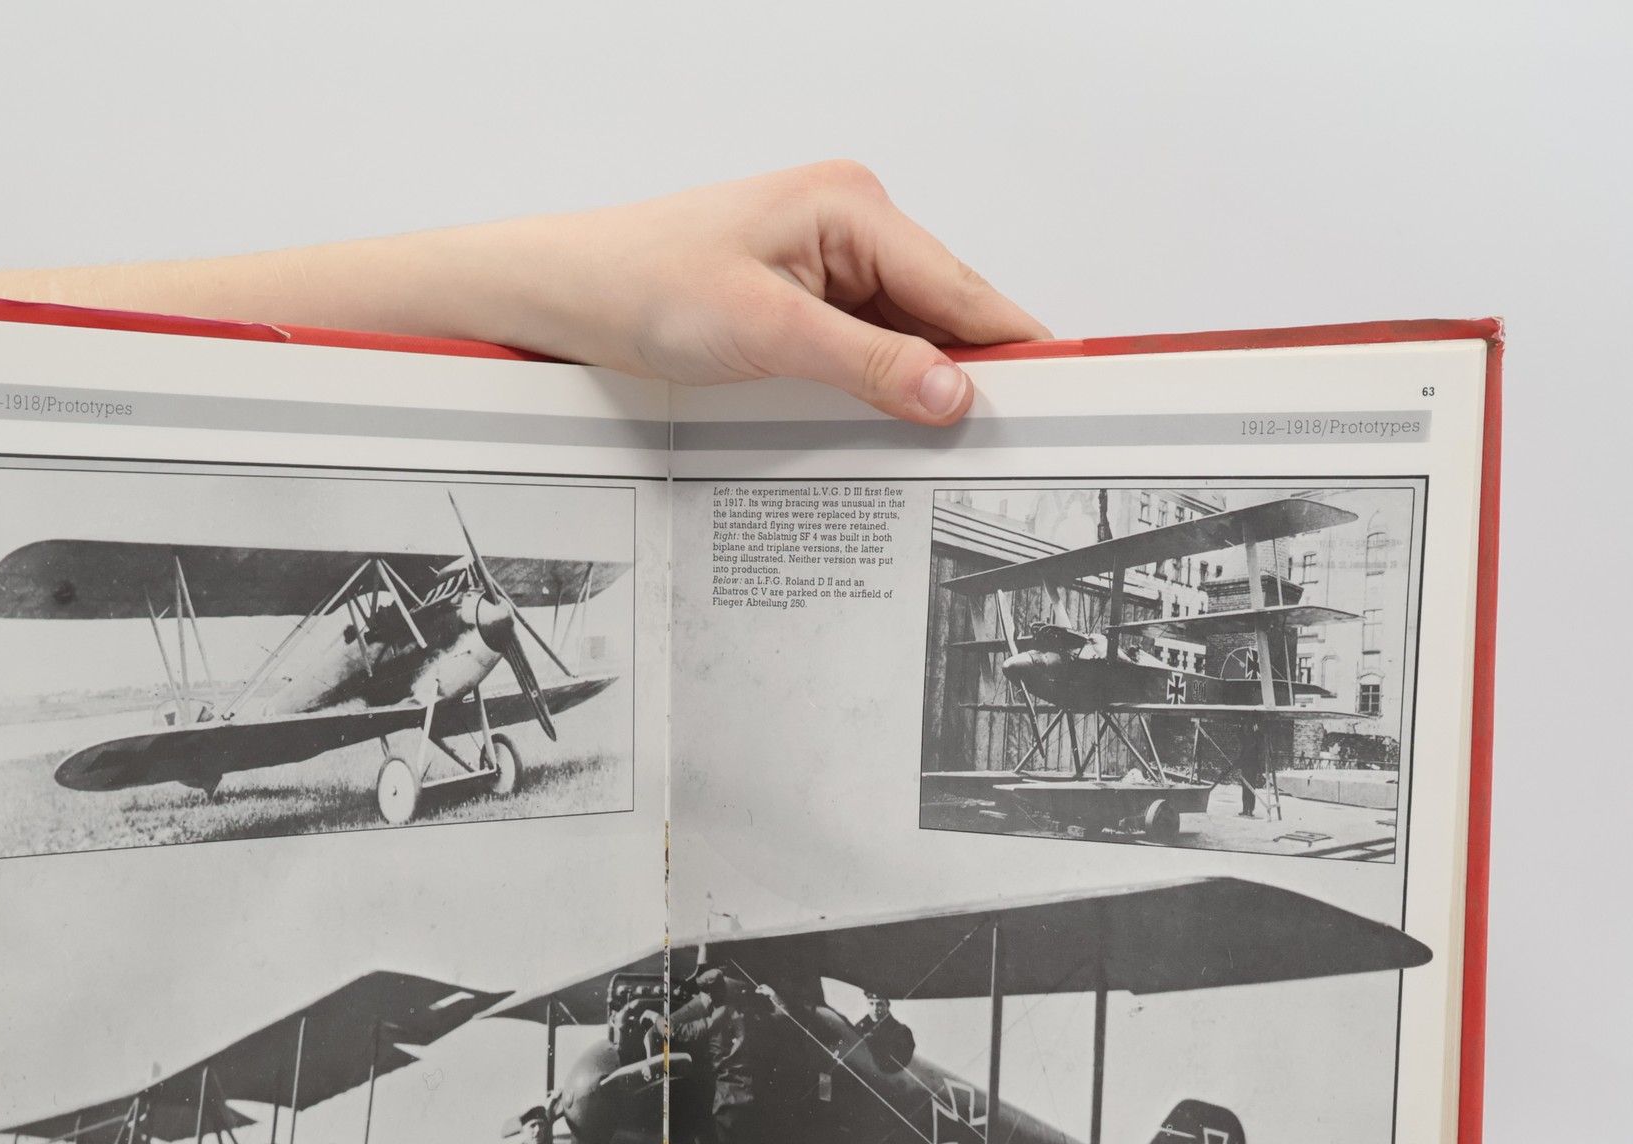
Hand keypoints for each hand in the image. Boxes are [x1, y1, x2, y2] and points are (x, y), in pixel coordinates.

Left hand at [433, 161, 1048, 425]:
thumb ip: (868, 363)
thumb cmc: (645, 284)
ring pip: (908, 337)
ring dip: (922, 387)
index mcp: (853, 208)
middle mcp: (851, 227)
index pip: (961, 288)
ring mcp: (829, 264)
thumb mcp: (767, 332)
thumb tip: (951, 391)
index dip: (1013, 346)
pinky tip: (893, 426)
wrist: (571, 295)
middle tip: (1007, 443)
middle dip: (970, 375)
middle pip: (943, 313)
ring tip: (950, 447)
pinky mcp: (806, 301)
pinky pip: (869, 348)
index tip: (1062, 394)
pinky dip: (884, 387)